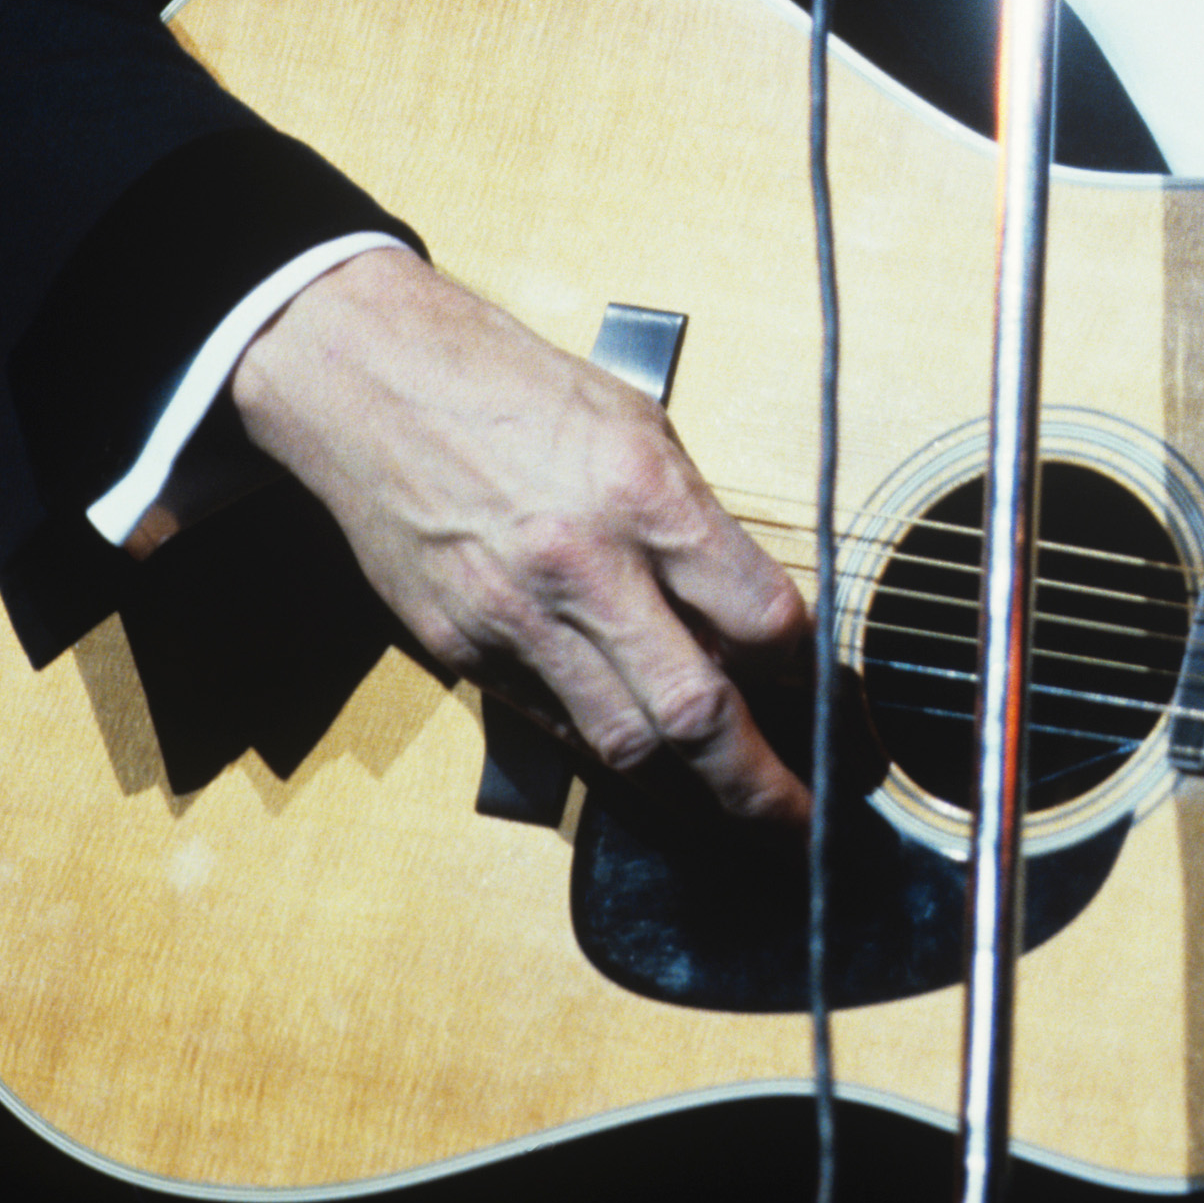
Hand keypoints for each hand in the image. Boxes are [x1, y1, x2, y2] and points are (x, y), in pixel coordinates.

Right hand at [228, 245, 817, 823]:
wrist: (373, 384)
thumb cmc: (515, 392)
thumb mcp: (639, 427)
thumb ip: (696, 526)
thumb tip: (755, 616)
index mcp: (645, 496)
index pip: (759, 617)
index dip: (808, 672)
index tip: (830, 696)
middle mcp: (585, 568)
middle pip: (696, 710)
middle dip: (761, 782)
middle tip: (805, 819)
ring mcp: (517, 620)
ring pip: (622, 746)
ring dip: (690, 795)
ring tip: (735, 816)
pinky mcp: (463, 650)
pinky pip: (554, 729)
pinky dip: (611, 759)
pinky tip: (649, 771)